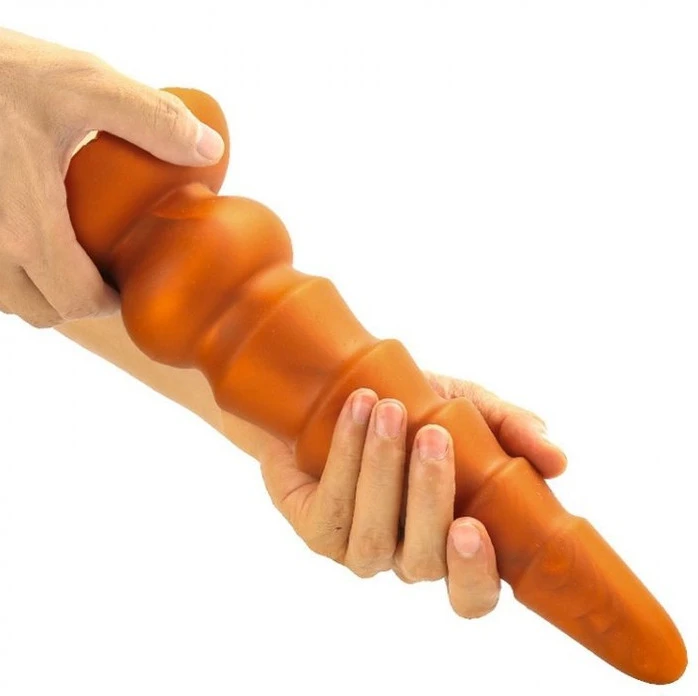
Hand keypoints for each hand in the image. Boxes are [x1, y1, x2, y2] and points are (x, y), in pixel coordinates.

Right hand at [0, 27, 224, 326]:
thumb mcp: (86, 85)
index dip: (109, 303)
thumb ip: (152, 120)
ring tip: (68, 255)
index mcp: (27, 228)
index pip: (76, 301)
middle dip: (77, 301)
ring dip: (40, 288)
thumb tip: (209, 150)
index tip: (128, 285)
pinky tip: (29, 231)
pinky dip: (8, 268)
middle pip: (40, 310)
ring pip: (7, 297)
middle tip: (104, 273)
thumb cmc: (2, 71)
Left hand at [258, 372, 566, 618]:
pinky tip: (356, 410)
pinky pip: (334, 505)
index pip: (473, 594)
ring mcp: (359, 547)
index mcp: (451, 538)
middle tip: (433, 434)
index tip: (474, 526)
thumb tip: (558, 460)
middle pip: (423, 563)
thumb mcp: (464, 405)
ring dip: (383, 468)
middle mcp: (407, 553)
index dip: (475, 576)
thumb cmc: (409, 404)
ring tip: (389, 409)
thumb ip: (511, 429)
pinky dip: (346, 454)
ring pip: (375, 535)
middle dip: (430, 496)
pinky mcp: (317, 529)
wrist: (334, 389)